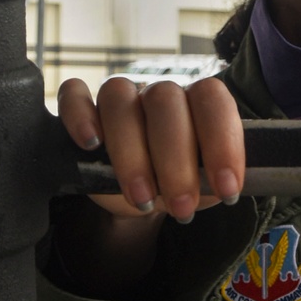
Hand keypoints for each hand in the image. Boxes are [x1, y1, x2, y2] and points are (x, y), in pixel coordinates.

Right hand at [58, 76, 244, 221]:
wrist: (145, 198)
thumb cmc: (181, 184)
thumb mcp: (205, 186)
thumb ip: (216, 180)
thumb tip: (225, 188)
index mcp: (197, 102)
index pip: (212, 100)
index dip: (222, 142)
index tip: (227, 188)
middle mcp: (159, 93)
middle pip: (165, 101)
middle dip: (175, 161)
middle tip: (182, 206)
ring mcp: (120, 97)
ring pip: (118, 98)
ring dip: (131, 153)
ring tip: (142, 197)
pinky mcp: (82, 109)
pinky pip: (73, 95)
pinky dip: (79, 116)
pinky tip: (91, 144)